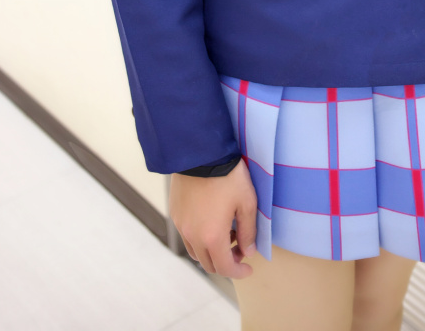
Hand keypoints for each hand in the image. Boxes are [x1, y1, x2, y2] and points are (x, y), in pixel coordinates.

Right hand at [169, 160, 257, 278]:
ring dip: (211, 252)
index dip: (238, 271)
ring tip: (227, 235)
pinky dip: (200, 239)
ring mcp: (181, 225)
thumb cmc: (228, 176)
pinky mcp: (175, 214)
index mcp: (212, 237)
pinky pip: (187, 236)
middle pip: (208, 264)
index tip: (249, 268)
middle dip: (226, 263)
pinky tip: (212, 222)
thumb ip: (249, 231)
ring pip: (196, 252)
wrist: (201, 153)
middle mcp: (193, 236)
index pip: (225, 267)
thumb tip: (249, 251)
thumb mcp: (247, 202)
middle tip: (240, 250)